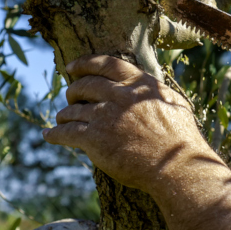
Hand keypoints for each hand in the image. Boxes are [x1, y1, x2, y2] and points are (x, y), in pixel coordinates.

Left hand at [42, 54, 209, 193]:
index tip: (71, 67)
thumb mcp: (175, 103)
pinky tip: (49, 135)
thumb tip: (147, 87)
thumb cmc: (182, 138)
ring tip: (61, 120)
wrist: (176, 166)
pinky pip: (65, 133)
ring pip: (72, 110)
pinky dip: (54, 134)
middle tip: (70, 96)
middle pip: (84, 85)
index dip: (84, 63)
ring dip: (63, 115)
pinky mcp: (94, 139)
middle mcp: (119, 95)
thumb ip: (155, 92)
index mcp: (138, 83)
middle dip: (73, 91)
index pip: (105, 63)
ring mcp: (105, 116)